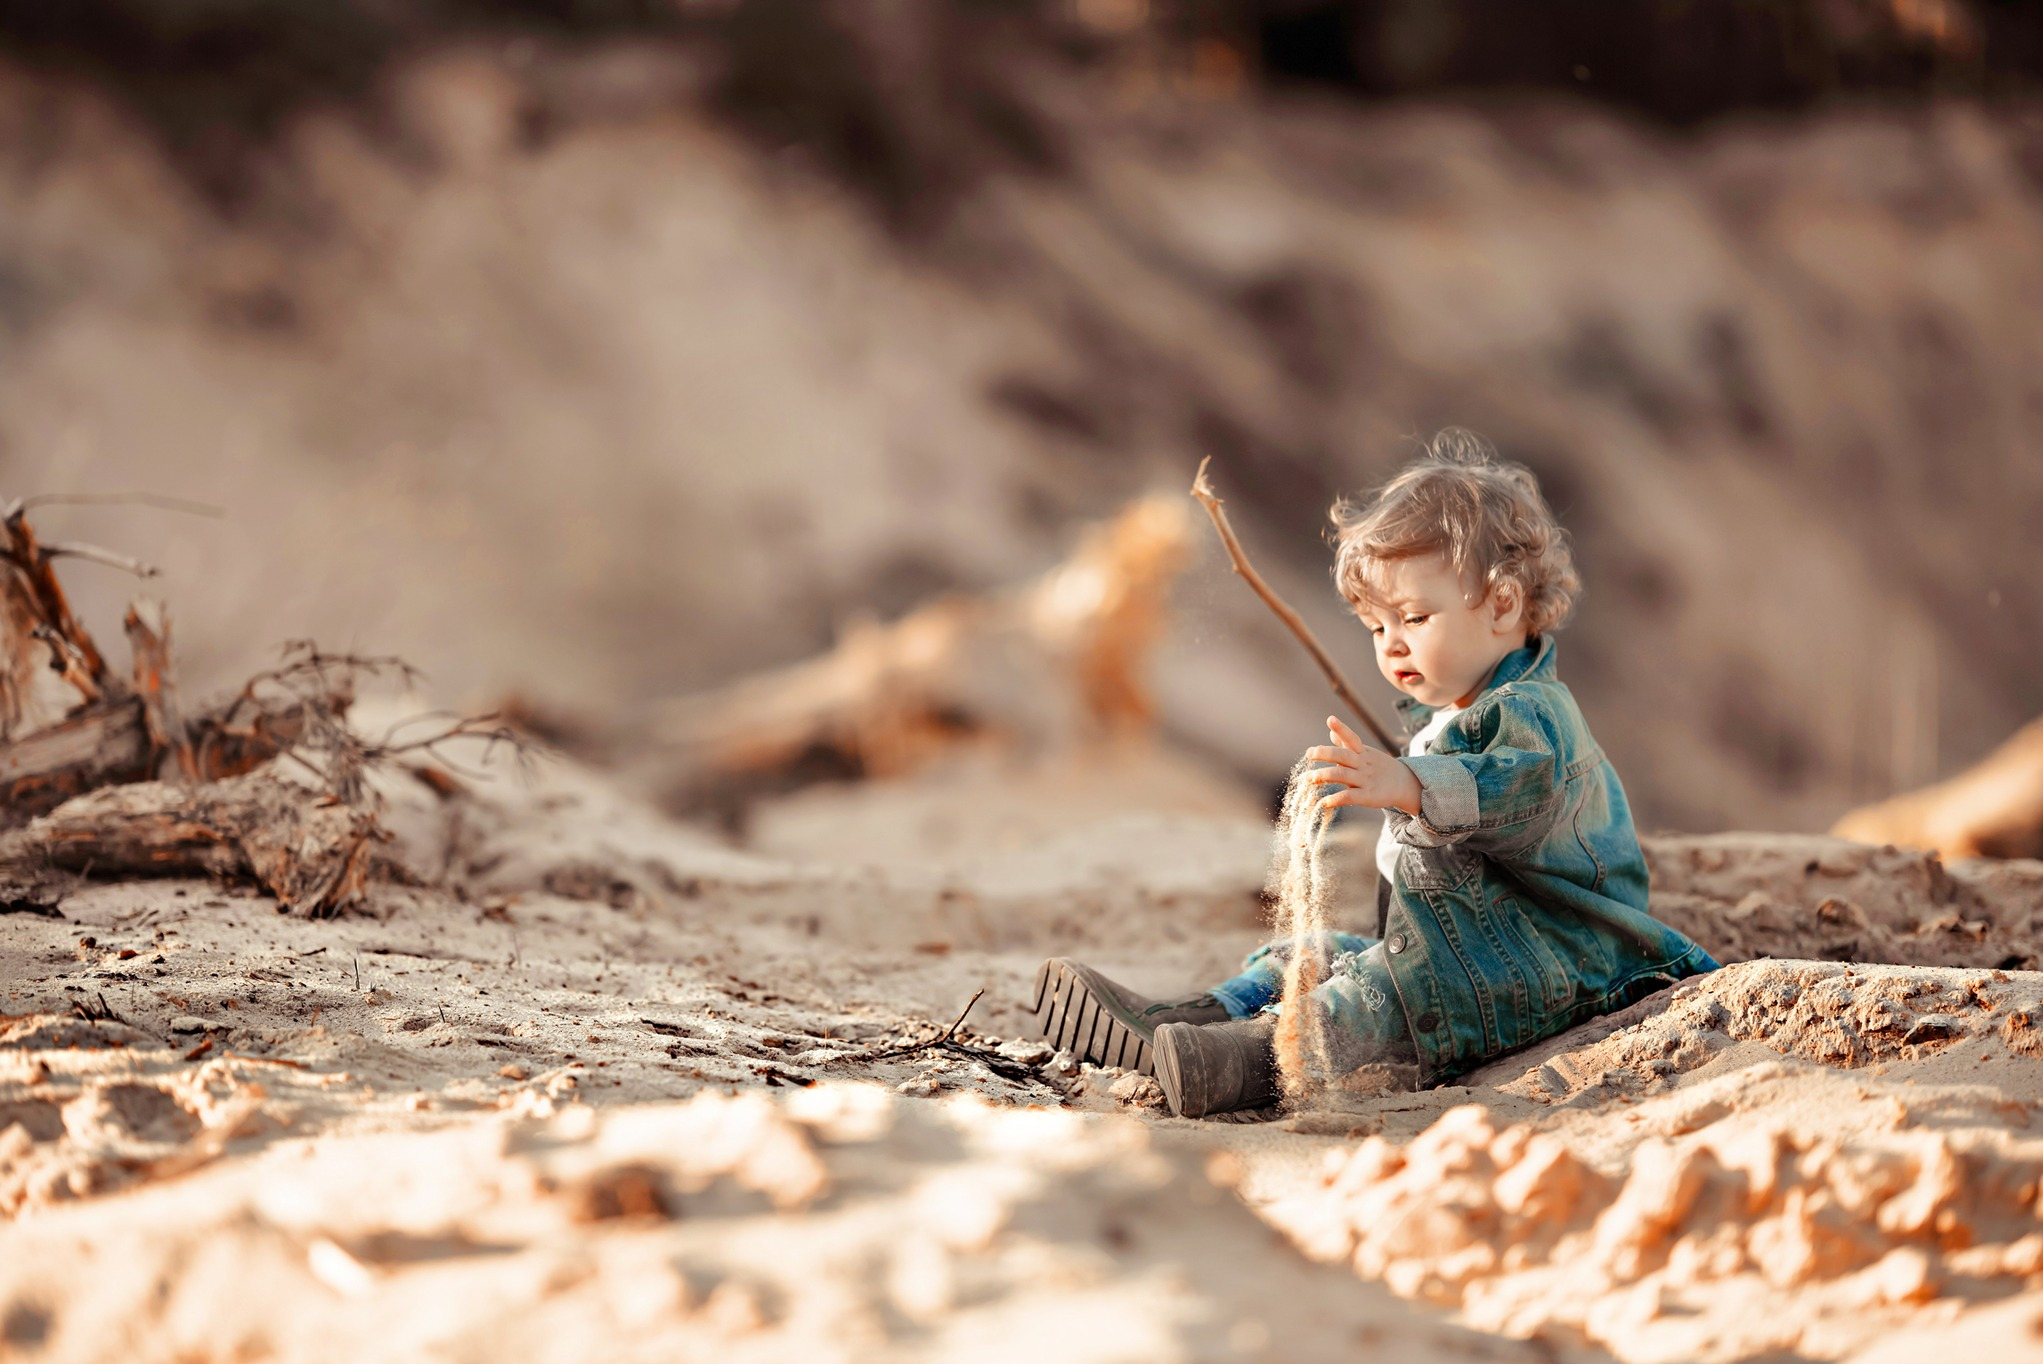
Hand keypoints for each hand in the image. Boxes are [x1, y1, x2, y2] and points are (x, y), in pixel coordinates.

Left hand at [1303, 716, 1422, 815]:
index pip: (1352, 738)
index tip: (1330, 719)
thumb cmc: (1379, 767)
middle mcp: (1363, 764)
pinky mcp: (1367, 796)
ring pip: (1343, 775)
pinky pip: (1349, 797)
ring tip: (1310, 778)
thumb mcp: (1365, 754)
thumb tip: (1331, 733)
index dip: (1342, 728)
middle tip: (1309, 754)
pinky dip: (1335, 799)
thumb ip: (1347, 745)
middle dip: (1325, 753)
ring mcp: (1365, 780)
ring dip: (1324, 776)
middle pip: (1343, 755)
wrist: (1404, 784)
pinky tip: (1323, 802)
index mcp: (1363, 752)